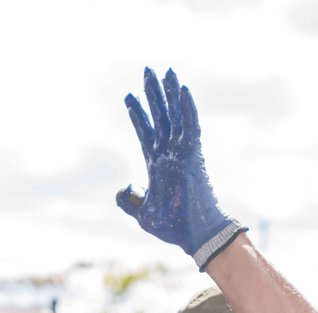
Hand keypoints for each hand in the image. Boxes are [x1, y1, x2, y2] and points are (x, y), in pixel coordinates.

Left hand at [116, 67, 230, 256]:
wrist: (193, 235)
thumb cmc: (173, 227)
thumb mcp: (142, 215)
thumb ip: (129, 201)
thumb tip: (124, 189)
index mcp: (157, 165)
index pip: (146, 132)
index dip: (138, 114)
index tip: (129, 96)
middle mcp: (169, 154)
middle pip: (160, 116)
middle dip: (152, 94)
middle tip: (146, 71)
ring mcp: (181, 153)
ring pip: (175, 115)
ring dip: (169, 93)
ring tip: (164, 71)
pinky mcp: (193, 155)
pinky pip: (190, 126)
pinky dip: (186, 108)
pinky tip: (182, 89)